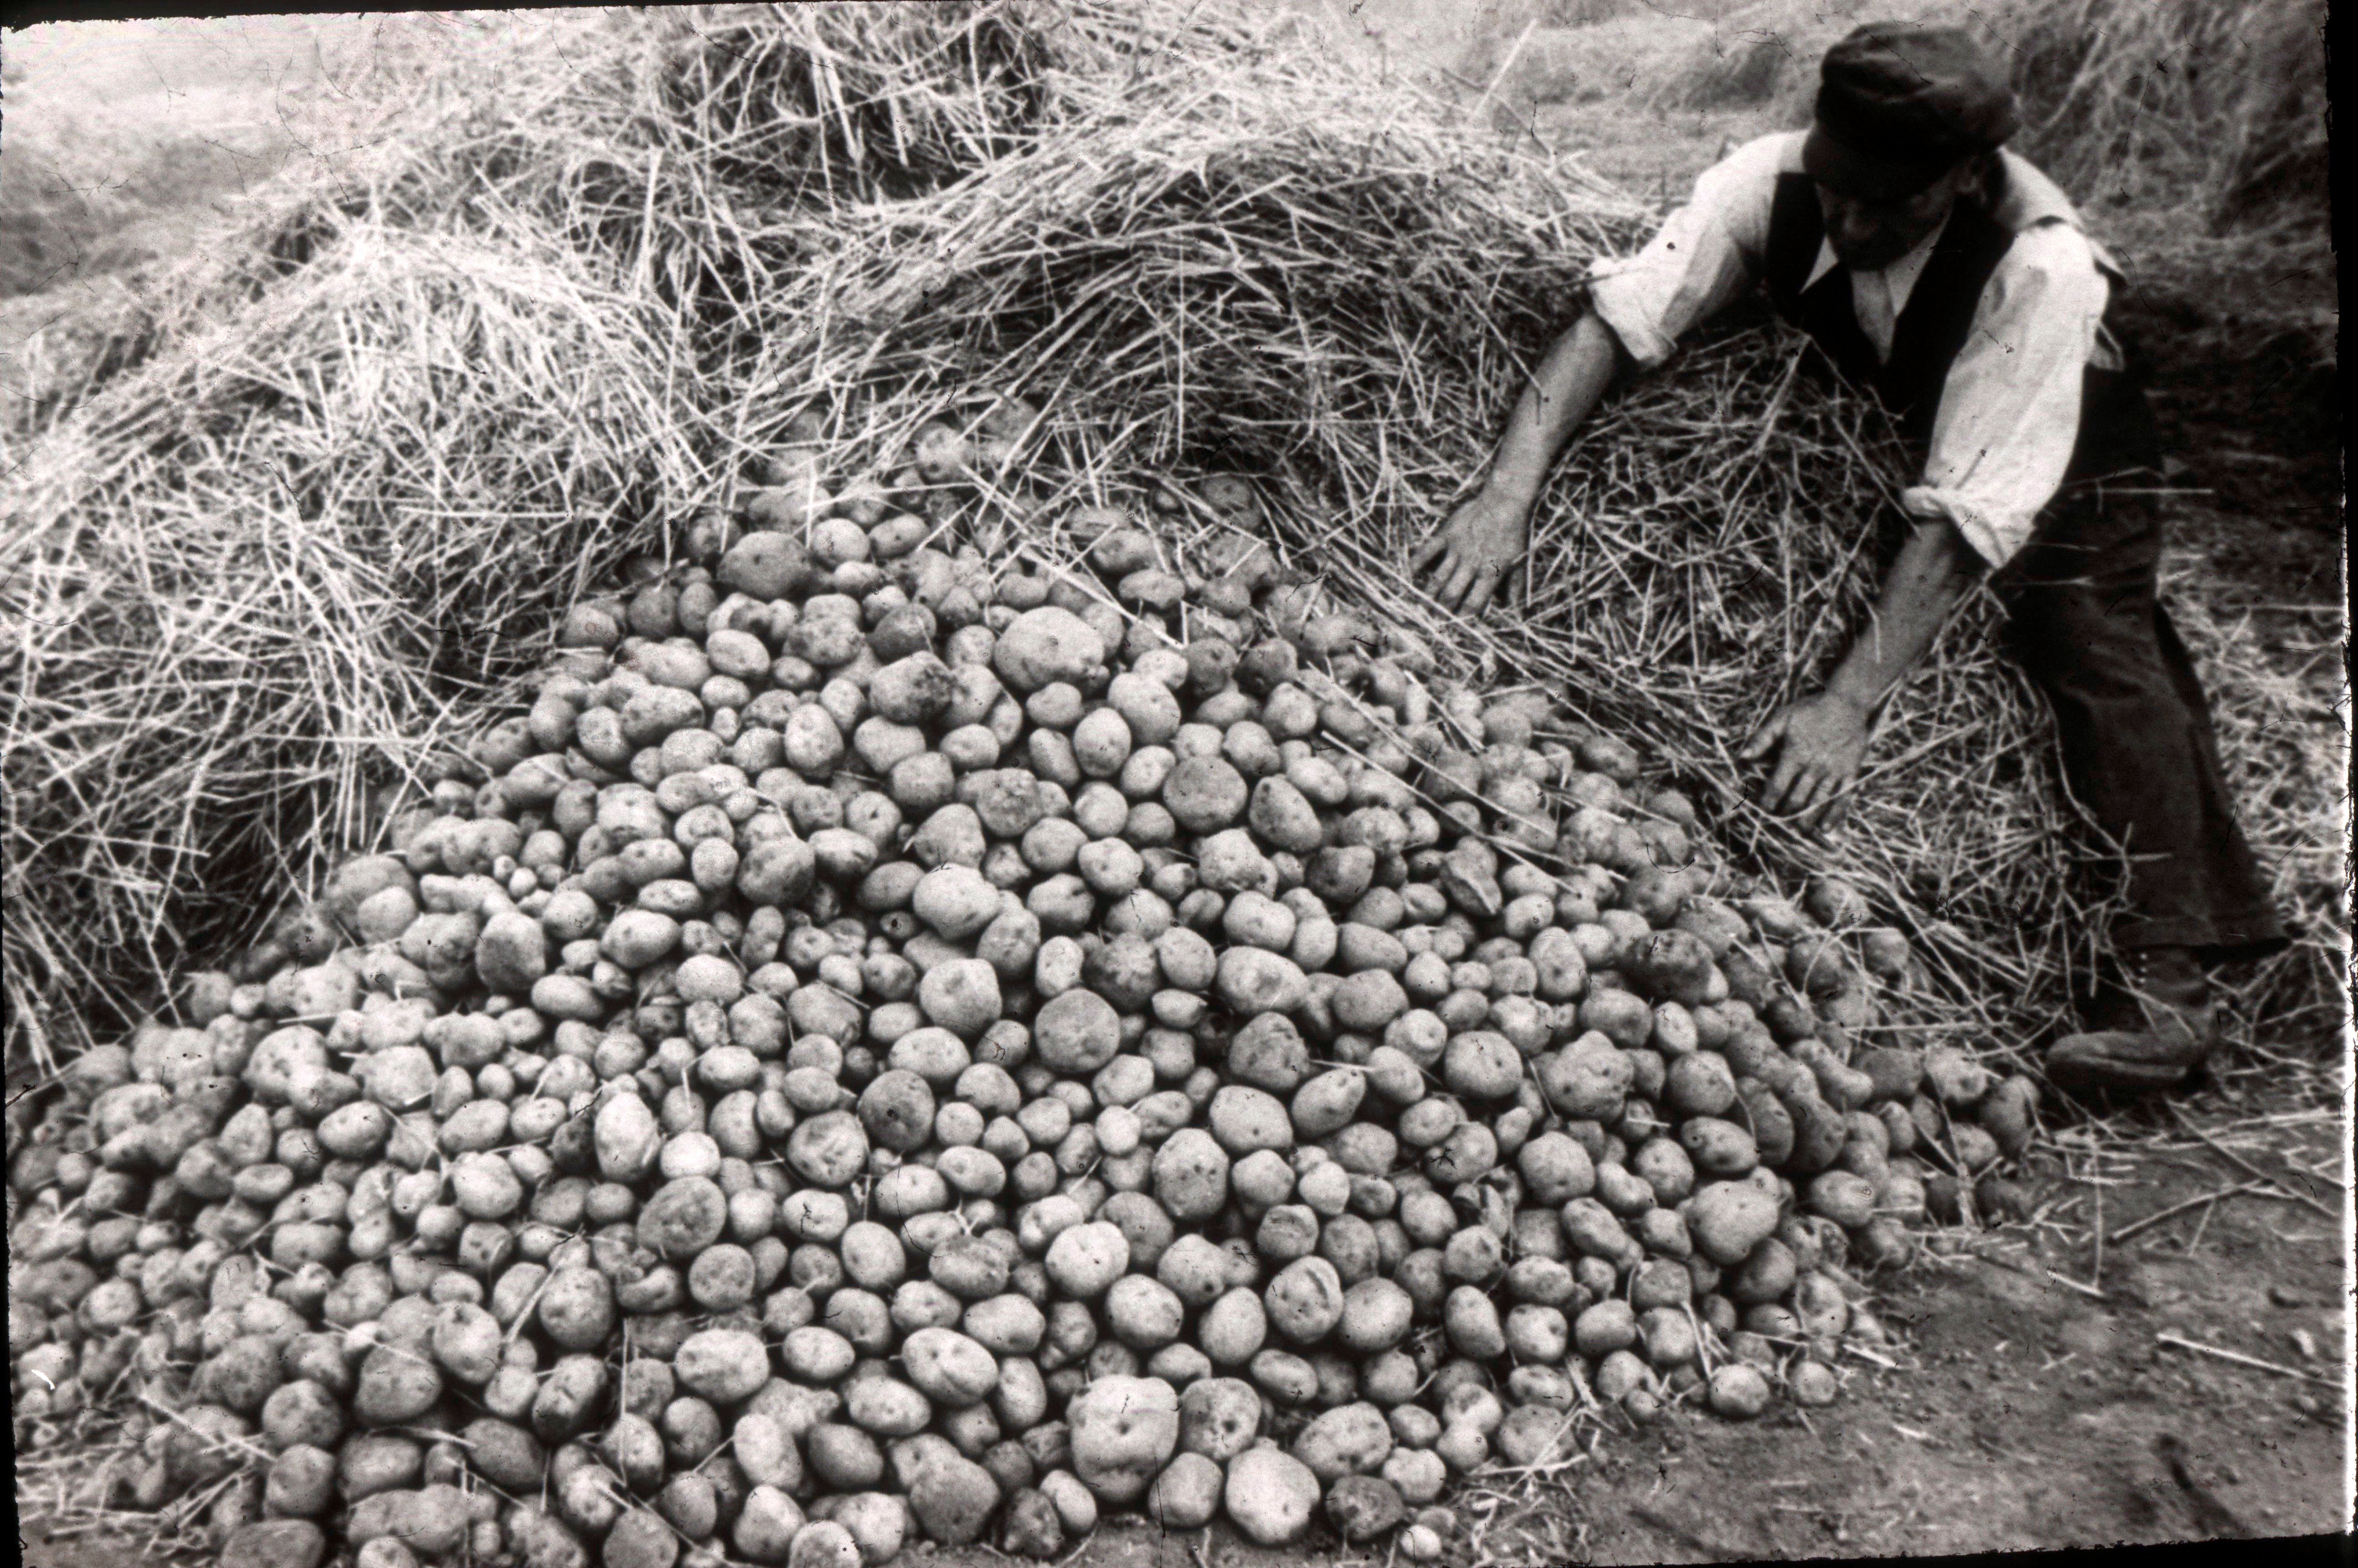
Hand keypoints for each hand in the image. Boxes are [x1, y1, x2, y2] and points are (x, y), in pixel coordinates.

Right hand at [1412, 491, 1529, 613]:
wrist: (1504, 501)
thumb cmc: (1513, 533)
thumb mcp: (1519, 561)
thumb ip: (1515, 587)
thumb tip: (1516, 611)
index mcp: (1490, 572)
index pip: (1474, 603)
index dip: (1464, 618)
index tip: (1457, 628)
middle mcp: (1471, 563)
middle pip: (1452, 594)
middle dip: (1442, 610)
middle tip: (1434, 621)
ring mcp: (1457, 549)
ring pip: (1439, 577)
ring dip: (1429, 594)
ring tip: (1422, 607)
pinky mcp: (1447, 535)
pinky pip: (1428, 551)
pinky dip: (1417, 563)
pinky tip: (1408, 575)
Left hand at [1741, 691, 1870, 826]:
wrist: (1847, 704)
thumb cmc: (1811, 710)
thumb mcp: (1782, 718)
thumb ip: (1762, 738)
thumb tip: (1742, 757)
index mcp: (1795, 754)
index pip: (1778, 785)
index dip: (1769, 801)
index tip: (1764, 810)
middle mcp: (1815, 766)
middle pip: (1797, 798)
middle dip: (1786, 813)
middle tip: (1779, 823)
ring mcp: (1834, 771)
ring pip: (1818, 802)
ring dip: (1807, 818)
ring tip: (1798, 830)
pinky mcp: (1851, 772)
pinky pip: (1843, 798)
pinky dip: (1834, 815)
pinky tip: (1825, 828)